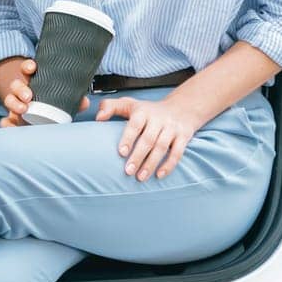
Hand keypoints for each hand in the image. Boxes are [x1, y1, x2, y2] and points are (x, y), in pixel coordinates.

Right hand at [0, 57, 88, 126]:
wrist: (41, 123)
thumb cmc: (52, 107)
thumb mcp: (64, 101)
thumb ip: (74, 101)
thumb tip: (84, 102)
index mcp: (33, 82)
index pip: (27, 70)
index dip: (28, 67)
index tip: (32, 68)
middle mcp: (22, 92)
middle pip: (16, 85)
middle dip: (20, 89)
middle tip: (29, 96)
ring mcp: (16, 106)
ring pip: (9, 100)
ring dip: (13, 103)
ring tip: (22, 109)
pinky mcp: (12, 120)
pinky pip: (5, 121)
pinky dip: (5, 123)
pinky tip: (8, 125)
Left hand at [94, 96, 208, 180]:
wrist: (182, 108)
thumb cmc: (149, 110)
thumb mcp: (129, 104)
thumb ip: (110, 107)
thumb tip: (98, 117)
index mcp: (143, 111)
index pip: (135, 125)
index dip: (128, 138)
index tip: (121, 152)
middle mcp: (159, 119)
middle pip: (148, 139)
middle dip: (138, 157)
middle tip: (128, 171)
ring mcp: (172, 128)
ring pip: (162, 148)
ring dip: (151, 164)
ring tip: (140, 177)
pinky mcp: (184, 137)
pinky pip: (177, 153)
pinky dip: (169, 165)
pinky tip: (159, 175)